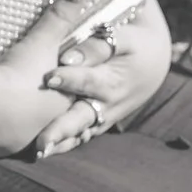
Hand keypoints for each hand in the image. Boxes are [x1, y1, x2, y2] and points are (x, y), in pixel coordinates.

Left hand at [30, 1, 172, 156]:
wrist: (153, 64)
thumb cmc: (134, 43)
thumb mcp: (123, 38)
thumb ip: (96, 46)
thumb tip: (67, 57)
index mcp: (114, 80)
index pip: (89, 81)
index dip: (70, 79)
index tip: (49, 78)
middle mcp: (108, 105)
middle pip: (82, 118)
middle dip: (61, 130)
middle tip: (41, 141)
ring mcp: (102, 117)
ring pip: (79, 133)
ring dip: (60, 143)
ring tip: (38, 152)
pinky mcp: (97, 123)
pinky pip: (79, 136)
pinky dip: (63, 144)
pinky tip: (39, 153)